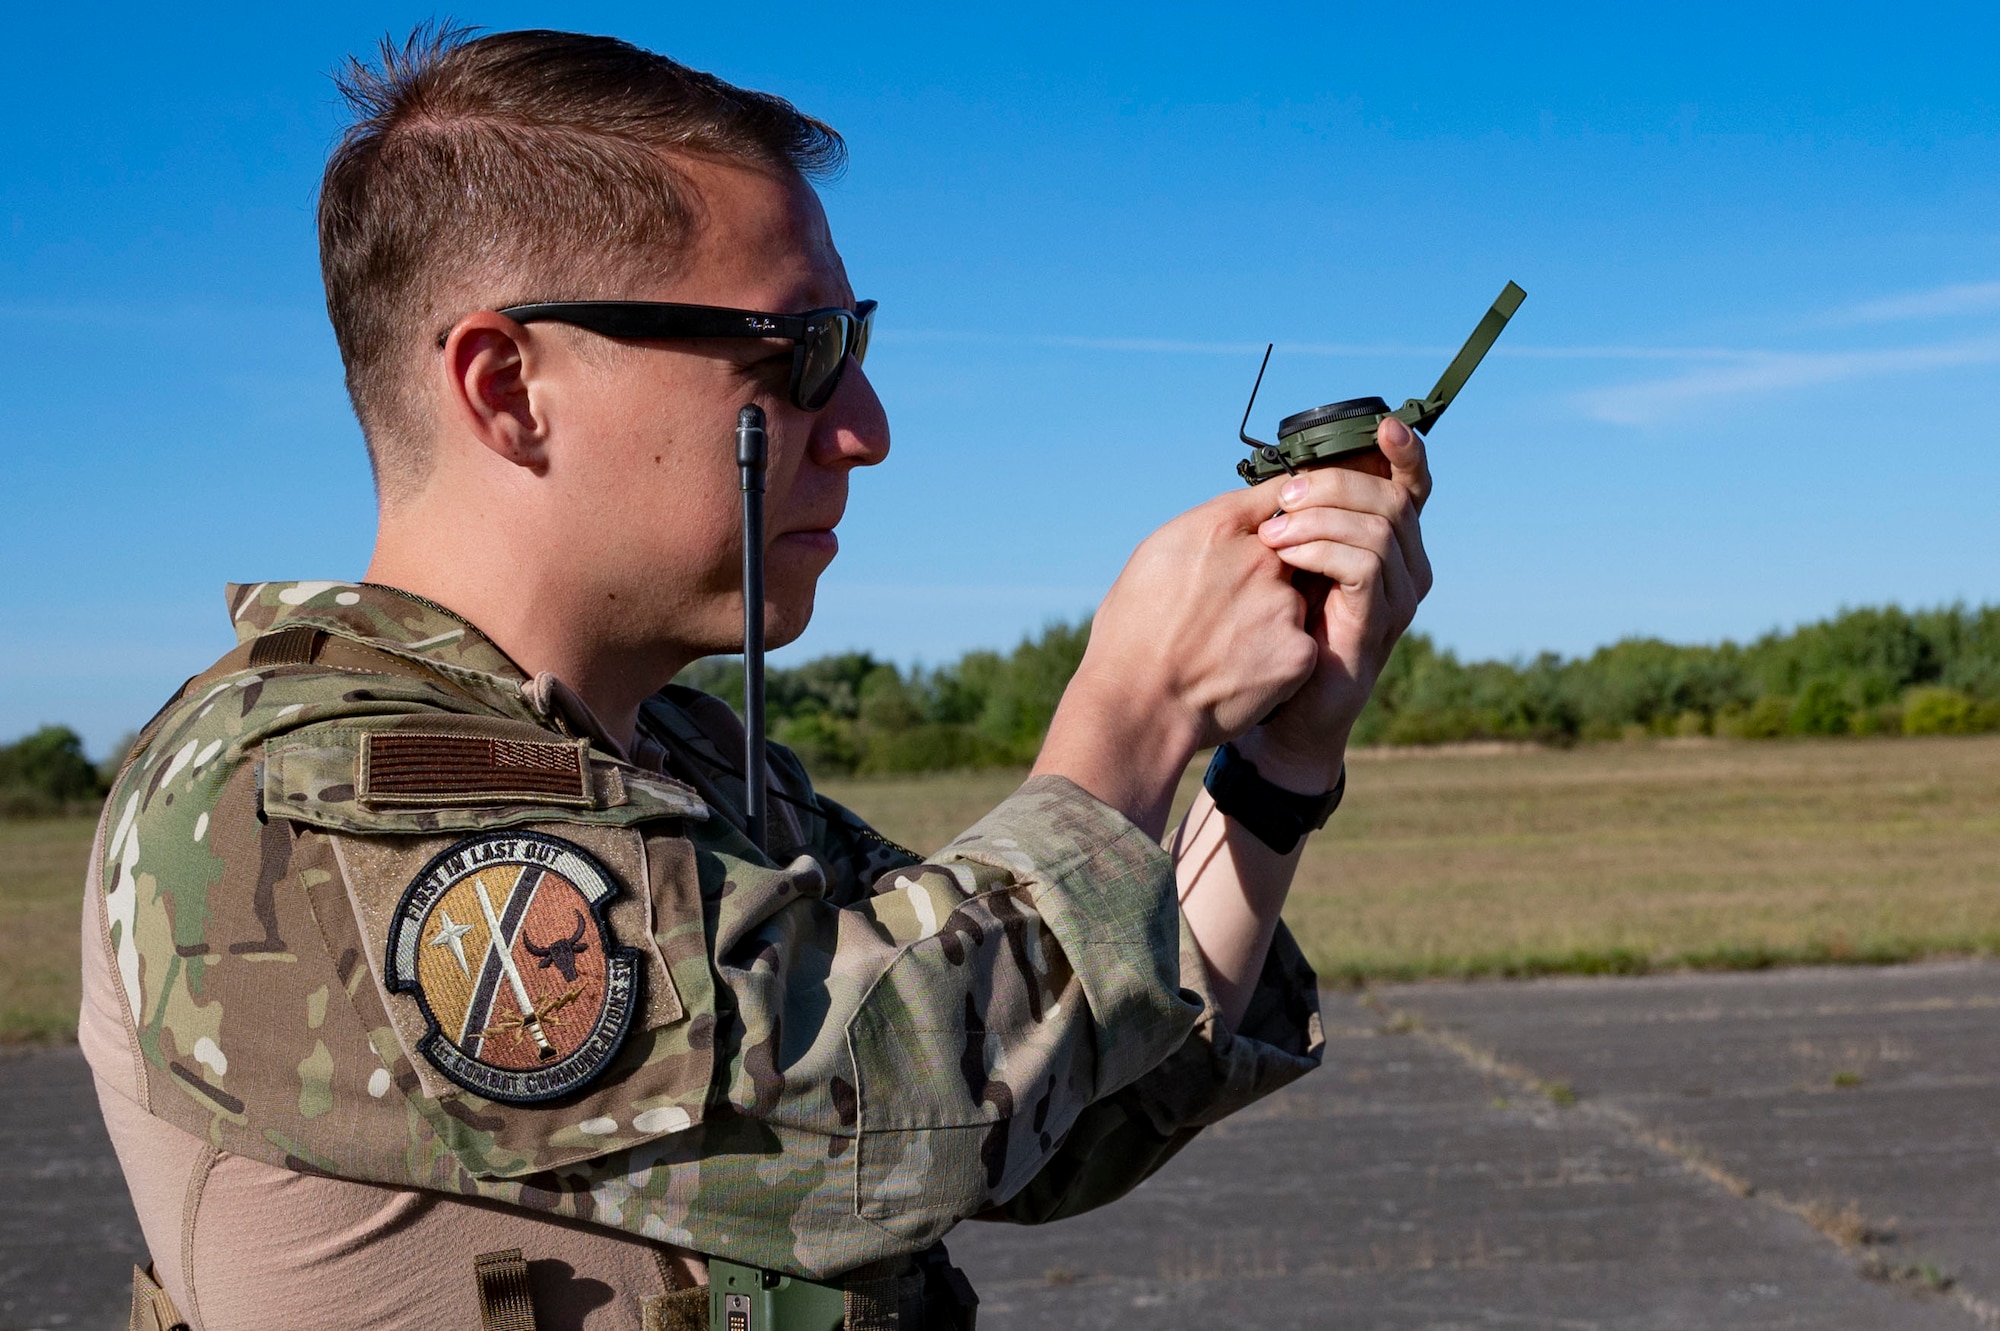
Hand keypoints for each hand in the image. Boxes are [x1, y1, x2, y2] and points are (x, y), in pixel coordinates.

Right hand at [1035, 485, 1319, 836]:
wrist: (1137, 704)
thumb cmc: (1131, 633)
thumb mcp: (1154, 558)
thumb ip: (1204, 533)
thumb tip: (1232, 524)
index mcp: (1219, 526)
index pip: (1281, 494)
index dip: (1286, 509)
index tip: (1287, 520)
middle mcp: (1260, 557)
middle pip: (1292, 553)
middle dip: (1270, 575)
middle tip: (1230, 609)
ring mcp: (1284, 604)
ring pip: (1293, 603)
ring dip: (1271, 620)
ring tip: (1226, 648)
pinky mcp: (1300, 652)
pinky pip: (1298, 646)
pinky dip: (1275, 660)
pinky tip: (1240, 673)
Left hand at [1240, 416, 1433, 790]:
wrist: (1283, 712)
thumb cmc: (1283, 632)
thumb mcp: (1290, 564)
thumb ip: (1300, 522)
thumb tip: (1281, 472)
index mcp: (1391, 545)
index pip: (1411, 486)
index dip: (1404, 452)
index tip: (1381, 425)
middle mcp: (1409, 568)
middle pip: (1390, 498)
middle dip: (1332, 486)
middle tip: (1281, 499)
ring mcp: (1400, 597)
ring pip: (1379, 526)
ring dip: (1319, 519)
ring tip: (1270, 534)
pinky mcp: (1379, 622)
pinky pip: (1364, 564)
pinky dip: (1321, 549)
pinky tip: (1285, 557)